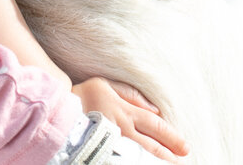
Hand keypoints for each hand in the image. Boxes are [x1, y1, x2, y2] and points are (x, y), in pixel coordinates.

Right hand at [71, 77, 187, 159]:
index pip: (155, 125)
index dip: (171, 136)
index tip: (185, 146)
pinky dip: (138, 163)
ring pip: (142, 156)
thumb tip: (155, 109)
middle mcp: (121, 130)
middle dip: (170, 153)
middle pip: (152, 145)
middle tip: (184, 159)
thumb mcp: (105, 85)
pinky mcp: (104, 154)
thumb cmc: (81, 95)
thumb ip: (131, 95)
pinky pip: (126, 161)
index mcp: (124, 112)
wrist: (57, 113)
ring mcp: (113, 145)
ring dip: (158, 161)